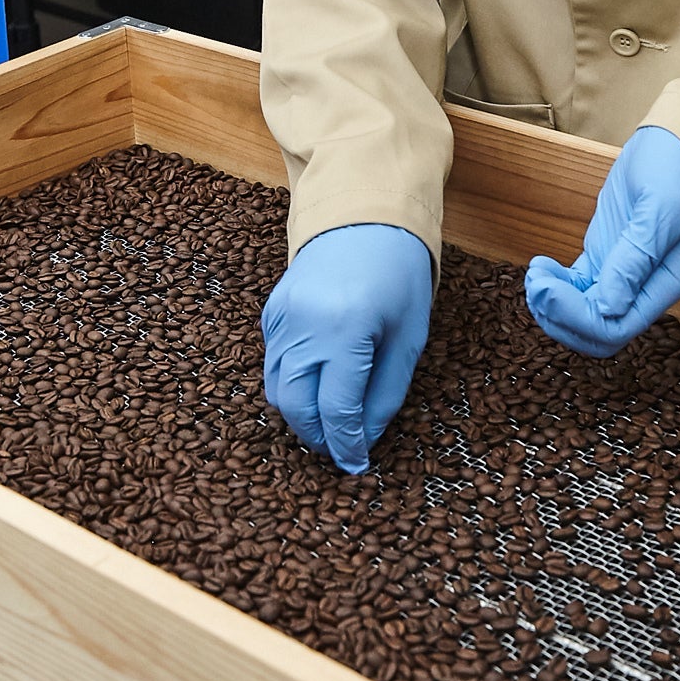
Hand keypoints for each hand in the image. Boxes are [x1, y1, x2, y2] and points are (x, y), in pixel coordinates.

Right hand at [262, 224, 431, 474]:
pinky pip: (274, 363)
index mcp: (345, 331)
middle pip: (295, 407)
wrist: (364, 216)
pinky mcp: (271, 313)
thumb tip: (363, 438)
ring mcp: (281, 318)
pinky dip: (291, 384)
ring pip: (276, 389)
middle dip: (317, 437)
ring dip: (300, 415)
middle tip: (341, 449)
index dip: (345, 444)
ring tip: (329, 424)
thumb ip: (385, 393)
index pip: (335, 409)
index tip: (356, 464)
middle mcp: (303, 326)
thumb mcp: (407, 337)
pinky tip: (317, 385)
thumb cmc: (398, 275)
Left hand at [524, 126, 679, 357]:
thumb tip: (608, 307)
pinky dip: (554, 285)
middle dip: (561, 317)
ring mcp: (621, 272)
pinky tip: (541, 266)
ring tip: (536, 274)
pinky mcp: (605, 254)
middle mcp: (643, 287)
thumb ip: (636, 258)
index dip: (579, 319)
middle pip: (597, 330)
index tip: (551, 289)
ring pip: (582, 312)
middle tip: (537, 284)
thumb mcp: (663, 209)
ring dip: (552, 303)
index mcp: (665, 284)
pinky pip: (576, 287)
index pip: (618, 327)